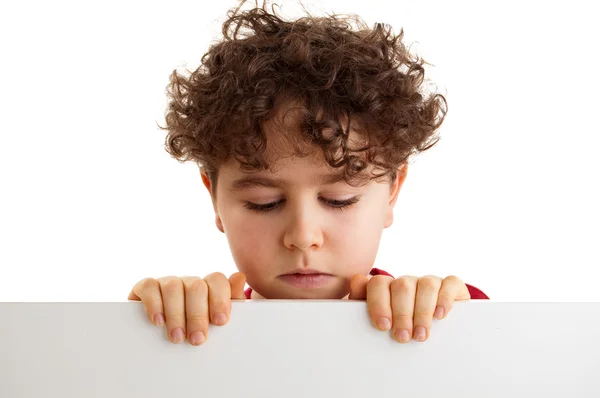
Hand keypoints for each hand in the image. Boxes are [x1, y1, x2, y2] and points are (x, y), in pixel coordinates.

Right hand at [127, 272, 245, 344]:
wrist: (161, 339)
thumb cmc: (194, 328)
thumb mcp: (214, 319)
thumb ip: (231, 300)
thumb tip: (239, 277)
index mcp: (208, 287)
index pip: (216, 280)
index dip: (220, 299)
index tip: (221, 321)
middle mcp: (188, 282)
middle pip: (196, 287)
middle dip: (198, 315)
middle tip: (198, 339)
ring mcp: (167, 283)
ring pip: (173, 286)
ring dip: (176, 314)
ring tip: (177, 337)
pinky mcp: (145, 287)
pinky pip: (149, 286)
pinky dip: (154, 303)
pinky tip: (158, 321)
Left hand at [348, 274, 469, 342]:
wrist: (433, 330)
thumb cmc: (398, 328)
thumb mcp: (380, 323)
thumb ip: (363, 310)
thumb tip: (353, 288)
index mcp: (385, 288)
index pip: (376, 284)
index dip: (378, 303)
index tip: (382, 326)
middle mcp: (406, 282)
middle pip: (401, 286)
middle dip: (402, 313)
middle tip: (402, 337)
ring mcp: (428, 282)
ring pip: (425, 285)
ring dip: (422, 312)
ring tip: (421, 335)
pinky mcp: (450, 286)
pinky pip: (449, 283)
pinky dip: (444, 299)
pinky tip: (440, 315)